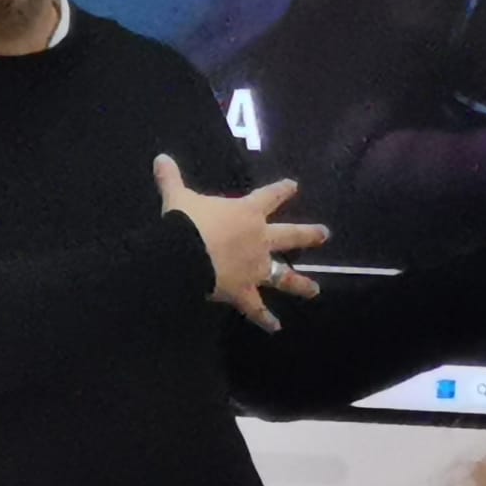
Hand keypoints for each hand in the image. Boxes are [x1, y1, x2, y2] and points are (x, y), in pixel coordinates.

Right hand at [153, 154, 325, 331]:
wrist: (186, 255)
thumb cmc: (188, 222)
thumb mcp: (178, 197)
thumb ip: (172, 179)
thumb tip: (160, 158)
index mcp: (247, 213)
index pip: (270, 196)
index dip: (282, 190)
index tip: (294, 186)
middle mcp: (259, 240)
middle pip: (290, 236)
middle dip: (309, 235)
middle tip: (325, 234)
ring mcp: (255, 268)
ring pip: (283, 276)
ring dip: (300, 283)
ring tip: (315, 290)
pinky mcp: (244, 292)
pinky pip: (257, 308)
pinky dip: (265, 319)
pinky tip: (276, 328)